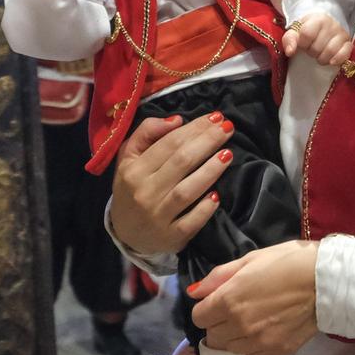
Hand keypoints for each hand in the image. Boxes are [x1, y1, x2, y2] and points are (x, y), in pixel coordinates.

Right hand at [108, 112, 233, 255]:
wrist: (126, 233)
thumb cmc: (133, 188)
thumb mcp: (129, 158)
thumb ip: (146, 133)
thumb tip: (177, 120)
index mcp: (133, 170)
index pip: (168, 144)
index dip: (194, 129)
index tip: (216, 117)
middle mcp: (144, 192)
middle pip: (181, 162)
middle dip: (207, 142)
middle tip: (228, 128)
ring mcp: (158, 216)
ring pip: (187, 190)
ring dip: (210, 171)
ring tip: (228, 154)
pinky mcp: (171, 236)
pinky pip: (191, 221)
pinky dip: (205, 208)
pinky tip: (217, 195)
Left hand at [189, 239, 320, 354]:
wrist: (328, 280)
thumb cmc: (289, 262)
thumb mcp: (251, 259)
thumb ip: (219, 277)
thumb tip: (194, 292)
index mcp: (228, 300)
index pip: (198, 317)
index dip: (207, 308)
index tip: (220, 301)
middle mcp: (238, 325)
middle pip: (212, 335)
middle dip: (219, 323)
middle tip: (237, 310)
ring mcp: (257, 341)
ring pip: (230, 348)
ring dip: (235, 337)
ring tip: (252, 321)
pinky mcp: (276, 351)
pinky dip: (252, 347)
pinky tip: (264, 332)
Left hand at [283, 12, 350, 65]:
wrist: (325, 28)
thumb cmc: (309, 31)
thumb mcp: (296, 32)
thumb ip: (289, 40)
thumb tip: (290, 51)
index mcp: (317, 19)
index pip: (307, 34)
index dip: (302, 44)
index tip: (303, 44)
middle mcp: (332, 24)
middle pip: (317, 46)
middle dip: (311, 52)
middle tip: (312, 50)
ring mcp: (342, 34)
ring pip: (330, 52)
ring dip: (322, 58)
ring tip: (320, 55)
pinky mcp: (349, 44)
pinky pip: (345, 54)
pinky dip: (337, 60)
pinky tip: (331, 61)